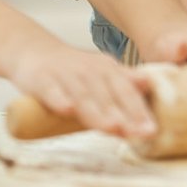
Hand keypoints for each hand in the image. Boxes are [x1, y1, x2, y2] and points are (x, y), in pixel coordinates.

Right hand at [7, 38, 155, 138]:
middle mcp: (89, 71)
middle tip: (141, 134)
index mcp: (107, 70)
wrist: (35, 52)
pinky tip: (67, 109)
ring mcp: (66, 75)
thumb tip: (150, 85)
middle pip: (109, 95)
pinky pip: (51, 90)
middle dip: (126, 115)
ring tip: (113, 128)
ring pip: (84, 96)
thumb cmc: (74, 72)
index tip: (152, 131)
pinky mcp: (42, 79)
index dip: (140, 111)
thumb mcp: (102, 74)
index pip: (127, 92)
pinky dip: (59, 99)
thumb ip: (124, 82)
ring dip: (97, 112)